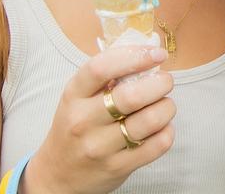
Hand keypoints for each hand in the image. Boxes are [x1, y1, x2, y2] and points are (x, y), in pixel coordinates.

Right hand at [24, 46, 174, 193]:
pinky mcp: (117, 167)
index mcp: (73, 95)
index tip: (157, 54)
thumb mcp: (78, 97)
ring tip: (165, 104)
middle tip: (165, 81)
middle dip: (160, 83)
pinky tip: (162, 127)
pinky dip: (167, 131)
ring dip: (167, 107)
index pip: (101, 68)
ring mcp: (99, 147)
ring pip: (149, 120)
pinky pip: (157, 145)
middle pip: (132, 96)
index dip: (135, 56)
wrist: (57, 175)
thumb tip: (148, 50)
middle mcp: (83, 121)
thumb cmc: (75, 126)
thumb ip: (107, 75)